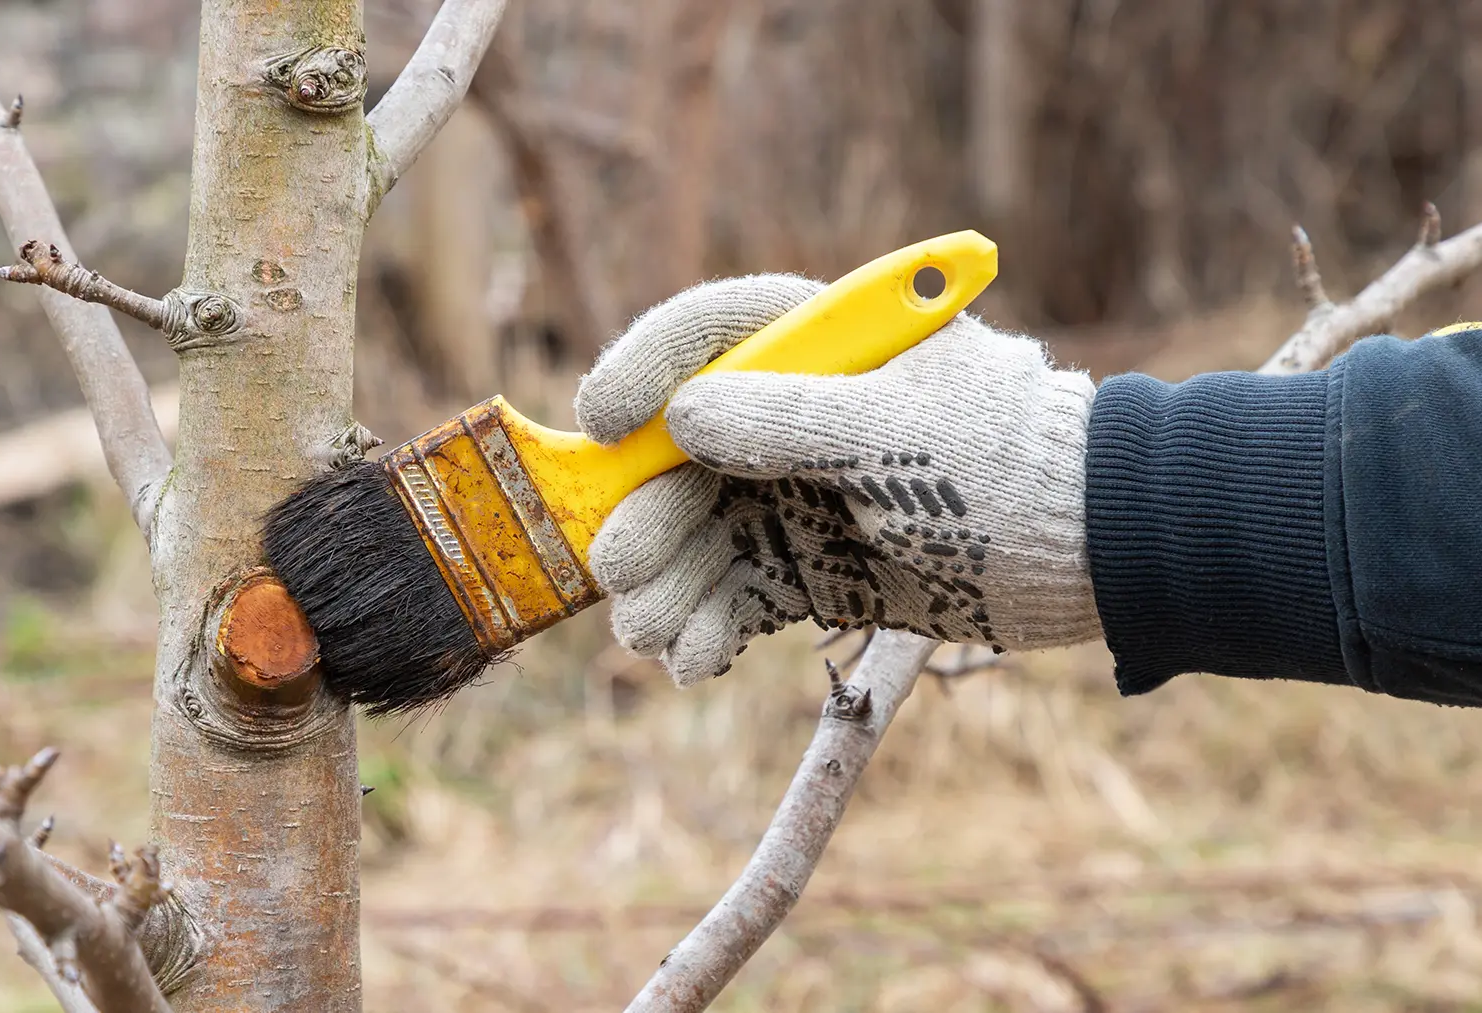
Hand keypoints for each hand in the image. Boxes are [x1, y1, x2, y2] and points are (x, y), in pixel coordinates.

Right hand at [575, 274, 1101, 685]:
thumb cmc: (1010, 464)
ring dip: (667, 583)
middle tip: (620, 571)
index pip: (711, 335)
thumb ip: (786, 420)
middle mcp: (798, 416)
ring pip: (703, 534)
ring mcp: (805, 495)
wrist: (1100, 553)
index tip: (597, 422)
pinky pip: (741, 594)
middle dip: (648, 515)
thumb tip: (681, 419)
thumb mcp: (897, 432)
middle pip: (685, 455)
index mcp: (825, 346)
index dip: (644, 369)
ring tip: (651, 636)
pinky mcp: (819, 568)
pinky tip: (692, 658)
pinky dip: (710, 626)